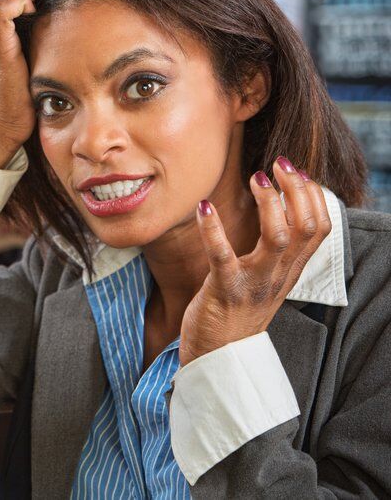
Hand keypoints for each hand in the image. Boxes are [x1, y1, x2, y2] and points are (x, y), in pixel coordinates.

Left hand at [179, 157, 331, 365]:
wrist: (218, 359)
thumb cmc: (235, 312)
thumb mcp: (265, 279)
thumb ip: (275, 251)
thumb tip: (276, 209)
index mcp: (289, 271)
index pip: (320, 228)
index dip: (313, 195)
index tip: (296, 171)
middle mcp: (278, 276)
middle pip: (305, 227)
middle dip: (297, 190)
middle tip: (279, 164)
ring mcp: (254, 284)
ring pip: (277, 238)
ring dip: (268, 204)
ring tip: (256, 178)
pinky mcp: (224, 291)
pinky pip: (222, 256)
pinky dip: (213, 229)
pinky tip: (203, 207)